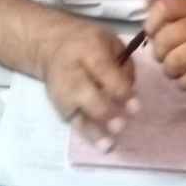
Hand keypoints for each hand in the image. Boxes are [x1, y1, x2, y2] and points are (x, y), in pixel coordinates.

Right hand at [38, 17, 139, 150]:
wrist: (50, 46)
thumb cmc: (88, 43)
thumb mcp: (109, 40)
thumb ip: (123, 62)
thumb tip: (132, 89)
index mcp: (88, 49)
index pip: (103, 70)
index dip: (119, 89)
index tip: (135, 106)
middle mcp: (72, 71)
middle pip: (86, 93)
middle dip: (105, 110)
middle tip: (122, 123)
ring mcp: (63, 91)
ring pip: (77, 111)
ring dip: (95, 128)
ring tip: (110, 143)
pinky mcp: (60, 106)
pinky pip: (74, 122)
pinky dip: (89, 135)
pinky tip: (104, 145)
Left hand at [144, 0, 185, 101]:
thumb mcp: (185, 21)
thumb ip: (165, 10)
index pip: (164, 7)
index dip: (152, 24)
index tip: (153, 34)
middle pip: (165, 38)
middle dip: (159, 54)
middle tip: (167, 57)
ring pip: (174, 61)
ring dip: (170, 70)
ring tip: (177, 69)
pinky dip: (183, 83)